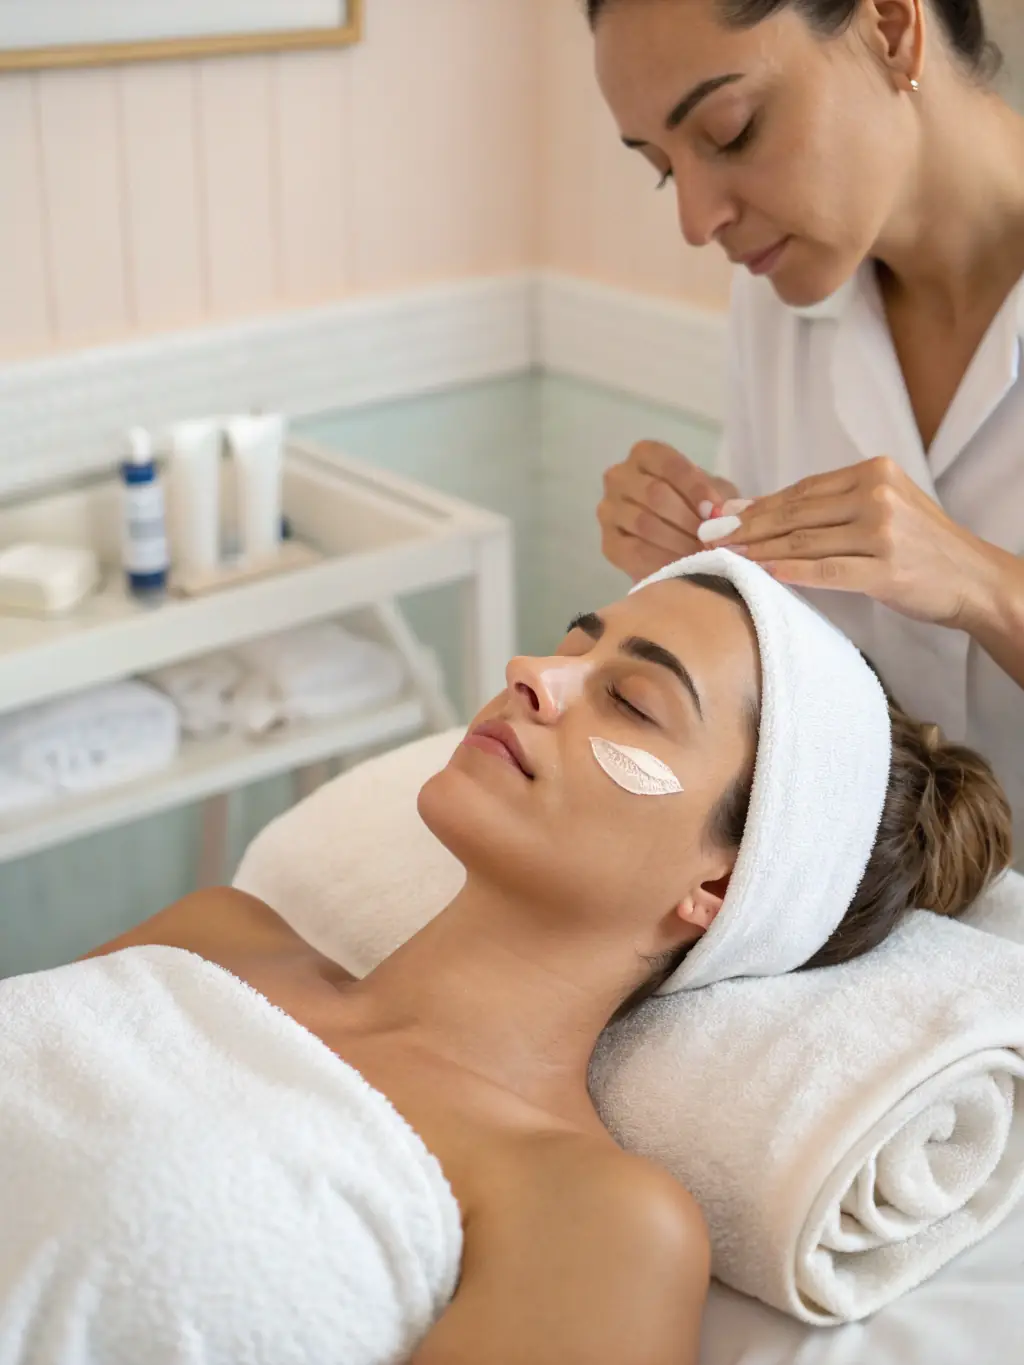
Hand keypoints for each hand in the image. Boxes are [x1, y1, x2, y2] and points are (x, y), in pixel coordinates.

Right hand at [598, 441, 738, 582]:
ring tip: (703, 555)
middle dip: (688, 519)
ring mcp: (609, 510)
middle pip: (655, 494)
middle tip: (713, 540)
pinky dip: (662, 560)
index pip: (670, 465)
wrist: (680, 542)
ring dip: (678, 542)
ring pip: (644, 523)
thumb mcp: (713, 493)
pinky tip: (683, 568)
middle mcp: (619, 476)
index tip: (716, 512)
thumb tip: (723, 514)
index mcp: (645, 454)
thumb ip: (719, 496)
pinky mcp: (608, 543)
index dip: (695, 488)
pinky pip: (634, 551)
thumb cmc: (698, 507)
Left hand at [714, 456, 998, 628]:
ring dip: (759, 549)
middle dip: (746, 525)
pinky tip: (763, 572)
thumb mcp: (882, 508)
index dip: (756, 504)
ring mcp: (883, 532)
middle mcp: (877, 495)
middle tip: (706, 534)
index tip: (718, 515)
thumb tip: (757, 508)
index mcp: (874, 472)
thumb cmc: (920, 547)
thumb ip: (828, 506)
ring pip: (805, 540)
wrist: (973, 580)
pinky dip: (793, 571)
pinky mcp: (886, 570)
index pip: (801, 490)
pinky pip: (828, 569)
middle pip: (796, 512)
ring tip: (724, 555)